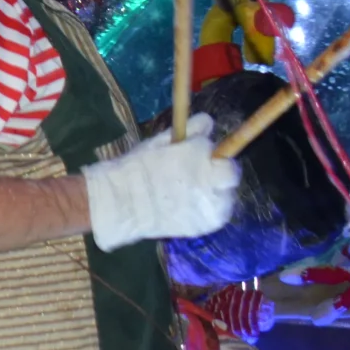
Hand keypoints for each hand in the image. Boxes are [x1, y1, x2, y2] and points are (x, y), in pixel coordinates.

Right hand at [81, 113, 240, 250]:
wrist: (120, 204)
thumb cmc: (137, 169)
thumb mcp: (161, 142)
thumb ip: (190, 131)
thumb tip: (208, 123)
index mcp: (198, 157)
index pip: (224, 156)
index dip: (214, 157)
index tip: (202, 159)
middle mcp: (210, 181)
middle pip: (229, 176)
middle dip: (217, 173)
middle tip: (197, 176)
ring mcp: (210, 207)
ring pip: (225, 196)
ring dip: (215, 193)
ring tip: (191, 194)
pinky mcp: (206, 225)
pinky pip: (216, 215)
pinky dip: (207, 210)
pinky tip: (189, 208)